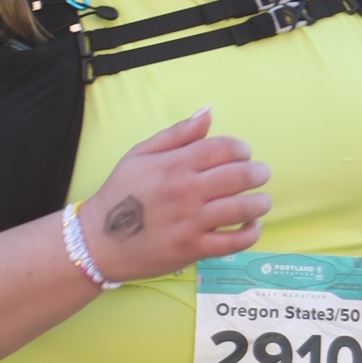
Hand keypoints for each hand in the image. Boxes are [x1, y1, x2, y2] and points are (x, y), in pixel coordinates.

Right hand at [81, 111, 270, 277]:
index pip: (222, 148)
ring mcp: (191, 222)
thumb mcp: (140, 153)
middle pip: (238, 176)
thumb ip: (177, 133)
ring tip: (262, 201)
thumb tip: (208, 113)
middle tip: (261, 173)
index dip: (241, 148)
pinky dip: (249, 233)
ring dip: (260, 203)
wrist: (99, 241)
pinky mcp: (193, 249)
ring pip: (241, 209)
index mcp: (174, 164)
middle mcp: (185, 191)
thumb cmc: (121, 194)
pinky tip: (252, 226)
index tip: (245, 153)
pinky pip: (233, 243)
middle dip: (257, 172)